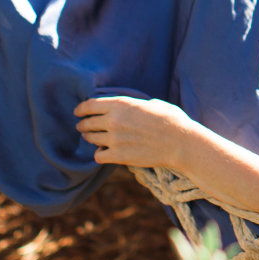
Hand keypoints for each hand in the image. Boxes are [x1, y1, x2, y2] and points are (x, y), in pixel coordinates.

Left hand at [75, 95, 195, 168]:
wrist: (181, 143)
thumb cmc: (171, 120)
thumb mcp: (152, 103)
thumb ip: (134, 105)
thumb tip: (129, 107)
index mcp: (121, 104)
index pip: (90, 105)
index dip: (81, 109)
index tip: (78, 112)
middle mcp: (114, 120)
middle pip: (87, 122)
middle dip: (83, 124)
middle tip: (82, 126)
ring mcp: (114, 139)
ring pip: (91, 138)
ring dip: (90, 138)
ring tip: (92, 138)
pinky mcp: (118, 156)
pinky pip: (98, 155)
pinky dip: (99, 153)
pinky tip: (104, 152)